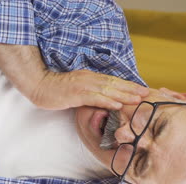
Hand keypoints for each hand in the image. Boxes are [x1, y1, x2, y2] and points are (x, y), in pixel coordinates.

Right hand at [29, 69, 148, 109]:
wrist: (39, 85)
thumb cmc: (56, 89)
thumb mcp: (76, 88)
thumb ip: (89, 91)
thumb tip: (102, 99)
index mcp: (90, 77)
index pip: (112, 81)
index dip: (128, 85)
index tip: (141, 90)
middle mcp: (89, 79)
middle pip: (114, 84)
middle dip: (131, 89)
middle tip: (146, 94)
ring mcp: (83, 86)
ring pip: (108, 90)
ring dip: (124, 95)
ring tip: (137, 100)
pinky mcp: (76, 94)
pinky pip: (95, 98)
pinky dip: (108, 101)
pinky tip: (117, 106)